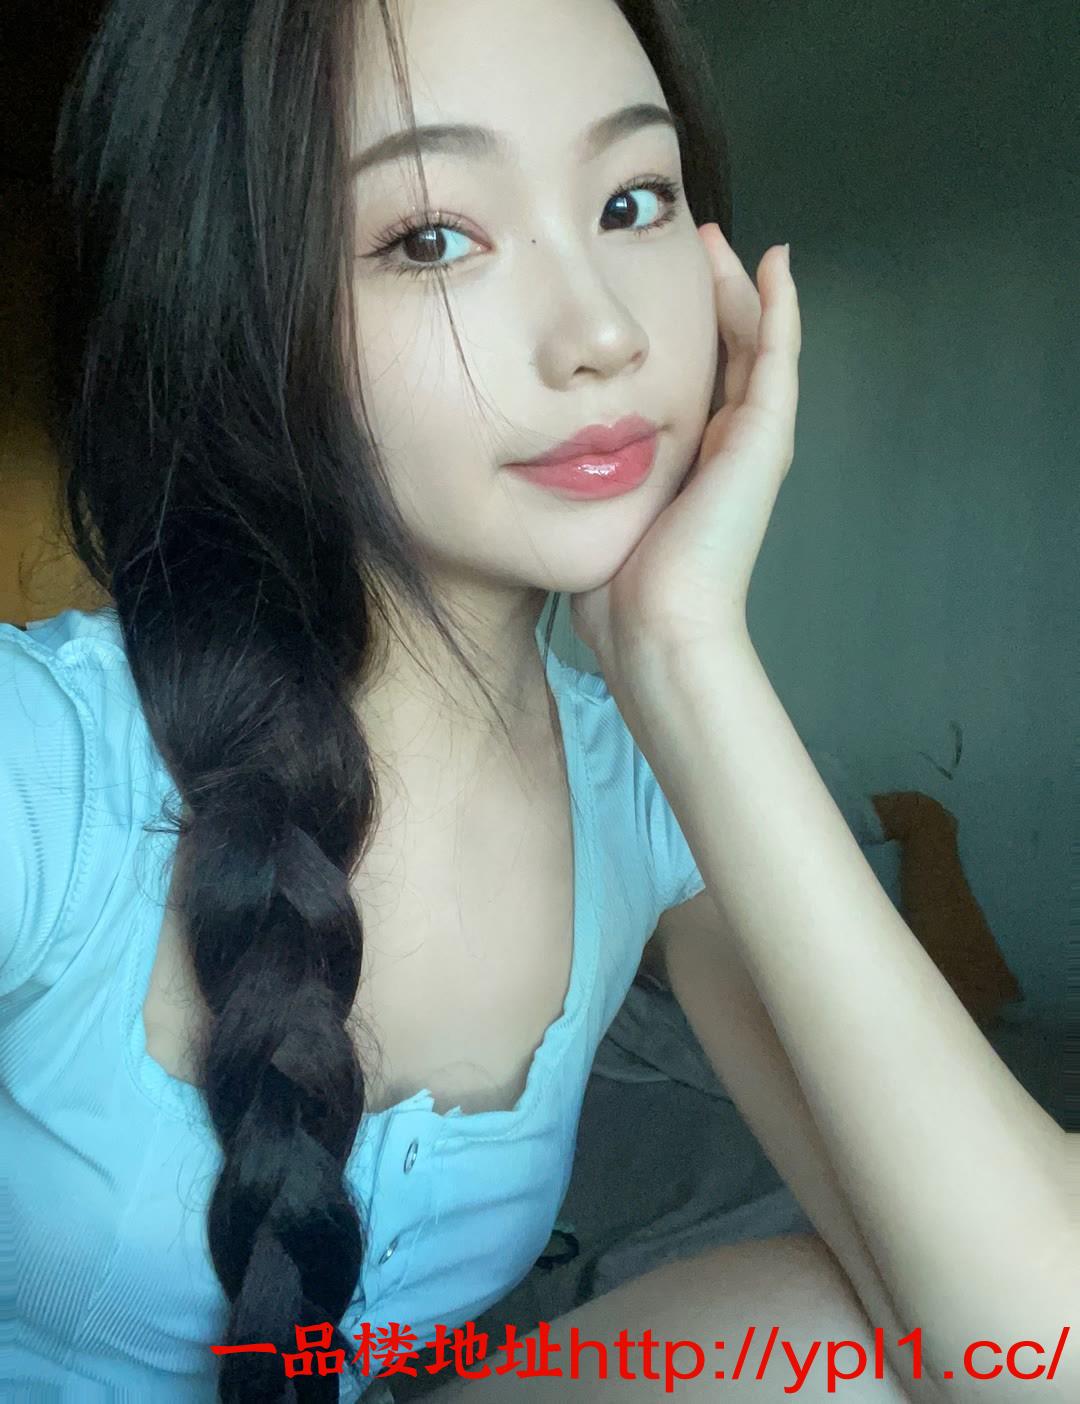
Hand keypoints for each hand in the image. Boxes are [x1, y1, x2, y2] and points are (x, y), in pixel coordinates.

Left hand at [569, 226, 800, 671]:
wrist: (659, 630)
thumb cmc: (618, 595)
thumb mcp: (594, 519)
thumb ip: (582, 487)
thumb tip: (541, 468)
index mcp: (688, 466)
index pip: (690, 382)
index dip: (678, 335)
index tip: (650, 290)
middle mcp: (725, 448)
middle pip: (725, 354)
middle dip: (710, 299)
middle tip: (692, 246)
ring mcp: (752, 442)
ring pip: (754, 346)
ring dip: (741, 290)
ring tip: (721, 242)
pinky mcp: (765, 439)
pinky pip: (780, 357)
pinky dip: (782, 309)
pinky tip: (776, 264)